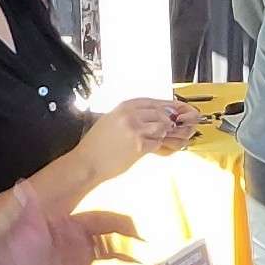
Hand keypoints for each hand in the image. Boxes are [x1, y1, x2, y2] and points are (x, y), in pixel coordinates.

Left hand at [0, 186, 137, 264]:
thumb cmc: (10, 249)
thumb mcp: (20, 227)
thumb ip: (27, 207)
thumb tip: (22, 184)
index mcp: (70, 225)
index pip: (103, 221)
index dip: (122, 225)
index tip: (140, 233)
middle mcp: (79, 242)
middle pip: (112, 242)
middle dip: (131, 247)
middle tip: (150, 258)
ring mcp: (79, 263)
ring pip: (110, 263)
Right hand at [75, 98, 194, 184]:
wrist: (87, 162)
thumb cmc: (97, 144)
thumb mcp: (112, 120)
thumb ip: (131, 115)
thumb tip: (153, 115)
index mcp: (125, 106)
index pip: (154, 102)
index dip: (168, 107)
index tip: (177, 111)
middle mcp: (131, 115)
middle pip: (162, 114)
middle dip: (169, 123)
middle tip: (173, 129)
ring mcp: (135, 130)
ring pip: (162, 127)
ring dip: (164, 135)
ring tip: (156, 140)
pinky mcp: (139, 146)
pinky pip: (157, 143)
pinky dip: (157, 147)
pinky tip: (150, 149)